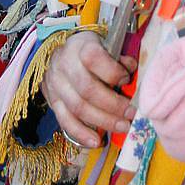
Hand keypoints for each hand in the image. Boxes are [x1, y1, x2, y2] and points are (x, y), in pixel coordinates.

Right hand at [42, 31, 136, 148]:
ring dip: (103, 121)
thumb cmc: (89, 49)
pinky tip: (96, 141)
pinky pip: (65, 121)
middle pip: (87, 89)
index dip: (113, 71)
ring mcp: (56, 85)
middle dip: (113, 105)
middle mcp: (65, 65)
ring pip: (78, 108)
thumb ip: (118, 55)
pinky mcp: (53, 101)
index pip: (93, 58)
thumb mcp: (103, 43)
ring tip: (123, 127)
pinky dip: (81, 133)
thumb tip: (131, 68)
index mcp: (80, 46)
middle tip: (131, 113)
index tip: (127, 79)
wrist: (60, 54)